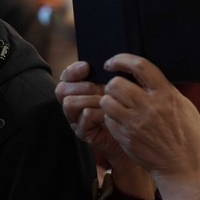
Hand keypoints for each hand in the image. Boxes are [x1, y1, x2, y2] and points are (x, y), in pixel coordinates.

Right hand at [56, 61, 152, 199]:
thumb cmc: (129, 110)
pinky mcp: (85, 132)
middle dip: (81, 85)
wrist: (136, 137)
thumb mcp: (121, 89)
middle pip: (62, 89)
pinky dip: (97, 112)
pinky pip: (84, 118)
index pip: (67, 76)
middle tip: (98, 87)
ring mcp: (77, 119)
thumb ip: (112, 77)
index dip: (73, 70)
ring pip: (70, 103)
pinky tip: (109, 112)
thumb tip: (113, 61)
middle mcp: (75, 104)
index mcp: (81, 90)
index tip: (87, 66)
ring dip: (88, 98)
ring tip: (105, 100)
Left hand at [99, 54, 199, 199]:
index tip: (113, 62)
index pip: (140, 66)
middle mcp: (149, 107)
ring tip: (117, 106)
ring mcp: (136, 124)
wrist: (186, 168)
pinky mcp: (127, 139)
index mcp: (167, 95)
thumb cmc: (190, 137)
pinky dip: (111, 119)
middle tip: (117, 89)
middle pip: (116, 84)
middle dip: (113, 84)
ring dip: (109, 101)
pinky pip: (109, 120)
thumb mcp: (184, 107)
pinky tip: (121, 122)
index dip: (122, 59)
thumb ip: (166, 92)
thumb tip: (149, 80)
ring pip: (107, 101)